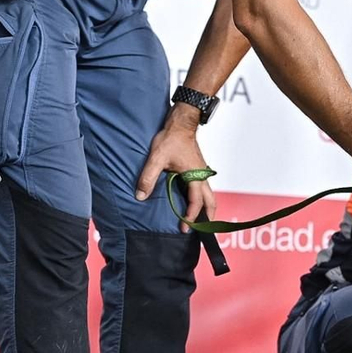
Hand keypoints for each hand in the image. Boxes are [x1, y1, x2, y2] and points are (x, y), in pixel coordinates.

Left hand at [135, 108, 216, 229]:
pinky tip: (193, 200)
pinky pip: (204, 187)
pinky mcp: (198, 168)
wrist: (181, 123)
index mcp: (195, 176)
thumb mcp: (156, 159)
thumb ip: (148, 178)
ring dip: (206, 207)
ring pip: (209, 194)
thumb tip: (140, 196)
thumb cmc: (171, 139)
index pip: (196, 202)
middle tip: (202, 229)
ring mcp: (202, 171)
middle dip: (208, 216)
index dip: (191, 215)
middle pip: (211, 201)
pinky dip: (202, 198)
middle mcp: (202, 175)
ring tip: (200, 218)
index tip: (184, 226)